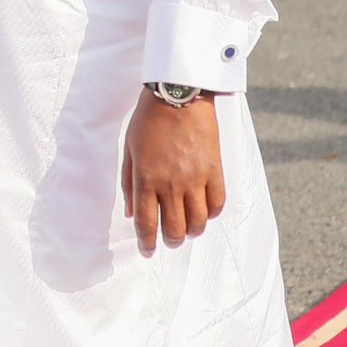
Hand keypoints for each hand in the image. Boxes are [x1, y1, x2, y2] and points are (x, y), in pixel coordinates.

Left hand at [120, 90, 225, 257]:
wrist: (179, 95)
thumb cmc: (149, 120)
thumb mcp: (129, 149)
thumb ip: (128, 183)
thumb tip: (130, 213)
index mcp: (146, 178)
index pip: (146, 222)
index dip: (146, 243)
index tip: (146, 252)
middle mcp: (171, 183)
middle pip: (175, 229)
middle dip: (171, 241)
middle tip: (169, 240)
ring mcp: (195, 179)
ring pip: (198, 223)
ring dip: (192, 231)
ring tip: (187, 229)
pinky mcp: (215, 171)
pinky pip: (217, 204)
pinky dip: (211, 214)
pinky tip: (204, 211)